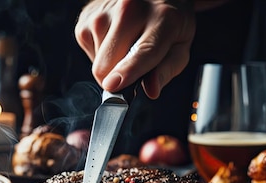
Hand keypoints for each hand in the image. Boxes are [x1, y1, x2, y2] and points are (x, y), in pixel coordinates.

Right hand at [74, 0, 195, 98]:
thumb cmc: (167, 24)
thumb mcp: (179, 48)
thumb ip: (166, 70)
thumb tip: (151, 89)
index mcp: (162, 18)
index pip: (141, 50)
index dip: (126, 70)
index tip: (113, 85)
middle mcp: (129, 9)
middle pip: (107, 64)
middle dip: (116, 77)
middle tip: (133, 68)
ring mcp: (104, 11)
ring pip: (97, 63)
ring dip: (109, 64)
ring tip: (125, 45)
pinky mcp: (87, 17)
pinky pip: (90, 52)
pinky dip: (100, 53)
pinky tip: (114, 39)